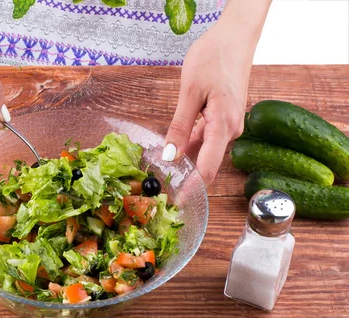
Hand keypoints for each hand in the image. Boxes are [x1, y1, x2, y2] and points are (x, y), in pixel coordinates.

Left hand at [163, 0, 270, 184]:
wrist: (235, 37)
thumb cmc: (215, 58)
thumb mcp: (190, 92)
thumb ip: (180, 127)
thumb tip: (170, 156)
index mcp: (224, 125)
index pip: (208, 169)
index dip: (192, 189)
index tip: (177, 203)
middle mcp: (230, 129)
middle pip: (205, 162)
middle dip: (185, 177)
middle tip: (160, 190)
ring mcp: (229, 124)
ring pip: (204, 150)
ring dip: (185, 161)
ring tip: (162, 173)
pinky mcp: (224, 118)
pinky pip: (206, 138)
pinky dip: (190, 144)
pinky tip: (173, 148)